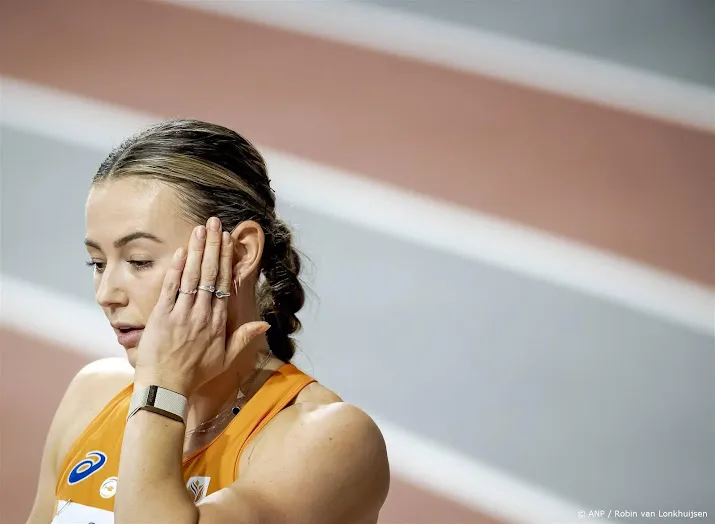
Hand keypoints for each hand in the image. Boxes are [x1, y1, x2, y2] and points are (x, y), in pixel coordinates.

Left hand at [134, 217, 269, 395]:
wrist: (166, 388)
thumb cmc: (195, 375)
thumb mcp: (225, 359)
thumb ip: (243, 338)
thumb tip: (265, 324)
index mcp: (218, 322)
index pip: (223, 284)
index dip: (226, 259)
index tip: (228, 240)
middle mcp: (202, 314)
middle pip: (209, 274)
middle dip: (212, 246)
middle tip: (215, 223)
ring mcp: (181, 314)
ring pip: (191, 276)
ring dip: (196, 251)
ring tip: (200, 229)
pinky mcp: (162, 316)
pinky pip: (170, 288)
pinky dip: (175, 269)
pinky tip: (179, 251)